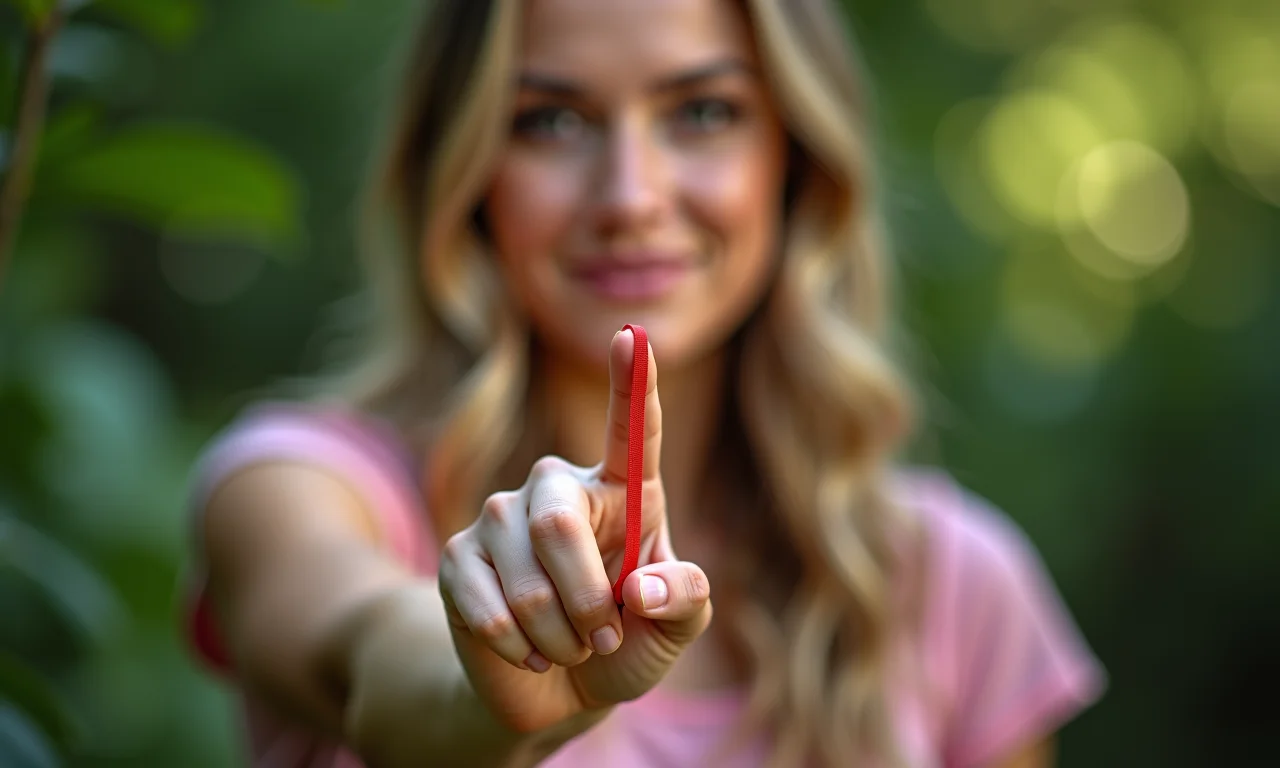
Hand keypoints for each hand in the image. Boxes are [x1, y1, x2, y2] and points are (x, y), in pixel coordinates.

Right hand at [438, 328, 712, 733]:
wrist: (554, 690)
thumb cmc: (625, 644)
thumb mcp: (674, 631)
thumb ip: (685, 602)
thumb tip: (642, 586)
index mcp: (623, 493)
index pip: (631, 431)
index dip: (632, 383)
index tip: (633, 335)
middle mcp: (558, 489)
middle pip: (558, 524)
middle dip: (587, 600)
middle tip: (603, 638)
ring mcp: (500, 517)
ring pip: (526, 581)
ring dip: (559, 637)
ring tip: (568, 648)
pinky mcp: (459, 557)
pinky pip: (487, 608)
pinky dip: (518, 649)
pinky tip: (528, 653)